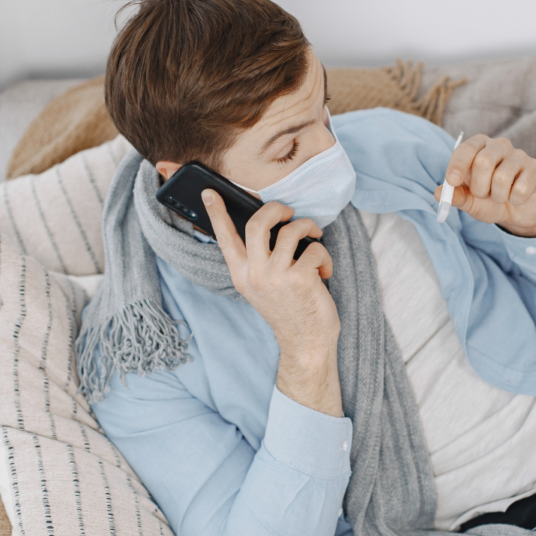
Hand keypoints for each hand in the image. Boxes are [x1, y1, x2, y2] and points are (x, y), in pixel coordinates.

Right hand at [201, 189, 342, 417]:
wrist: (306, 343)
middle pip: (258, 223)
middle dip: (277, 209)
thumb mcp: (263, 287)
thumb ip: (260, 261)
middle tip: (289, 212)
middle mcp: (254, 274)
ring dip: (309, 229)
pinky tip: (324, 272)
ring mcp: (276, 276)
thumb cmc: (289, 310)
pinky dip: (325, 256)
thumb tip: (273, 227)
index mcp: (241, 275)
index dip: (217, 213)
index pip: (225, 239)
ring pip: (292, 230)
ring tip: (315, 239)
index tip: (211, 192)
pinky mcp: (300, 278)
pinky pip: (315, 248)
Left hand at [435, 134, 535, 236]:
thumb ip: (456, 196)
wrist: (516, 212)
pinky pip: (521, 188)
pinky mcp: (535, 168)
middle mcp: (499, 145)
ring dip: (498, 197)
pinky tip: (517, 198)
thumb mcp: (469, 200)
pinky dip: (515, 200)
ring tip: (500, 198)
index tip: (452, 181)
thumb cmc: (489, 201)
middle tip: (483, 195)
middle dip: (479, 187)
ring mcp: (519, 155)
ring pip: (502, 177)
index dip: (458, 164)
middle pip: (483, 161)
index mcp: (479, 147)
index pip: (466, 148)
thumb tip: (438, 193)